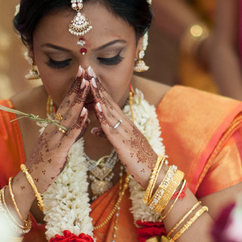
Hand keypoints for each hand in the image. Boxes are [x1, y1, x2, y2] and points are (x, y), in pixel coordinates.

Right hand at [22, 66, 90, 191]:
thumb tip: (82, 121)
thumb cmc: (45, 164)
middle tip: (85, 69)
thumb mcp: (59, 146)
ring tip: (87, 83)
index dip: (73, 89)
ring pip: (69, 115)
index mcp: (54, 127)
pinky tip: (86, 112)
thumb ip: (71, 132)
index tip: (81, 74)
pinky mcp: (58, 150)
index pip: (65, 104)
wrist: (30, 181)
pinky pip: (70, 134)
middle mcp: (53, 128)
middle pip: (67, 104)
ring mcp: (55, 138)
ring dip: (79, 98)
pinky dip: (79, 123)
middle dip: (76, 86)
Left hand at [87, 70, 158, 187]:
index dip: (98, 88)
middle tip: (87, 68)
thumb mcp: (119, 146)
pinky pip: (112, 126)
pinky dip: (104, 115)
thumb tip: (94, 130)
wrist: (154, 173)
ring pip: (109, 109)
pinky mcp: (123, 142)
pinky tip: (97, 104)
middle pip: (108, 100)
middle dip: (97, 84)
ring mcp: (125, 131)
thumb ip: (106, 135)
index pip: (108, 102)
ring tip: (90, 79)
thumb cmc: (137, 161)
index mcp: (123, 124)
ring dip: (99, 94)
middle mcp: (125, 123)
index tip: (89, 75)